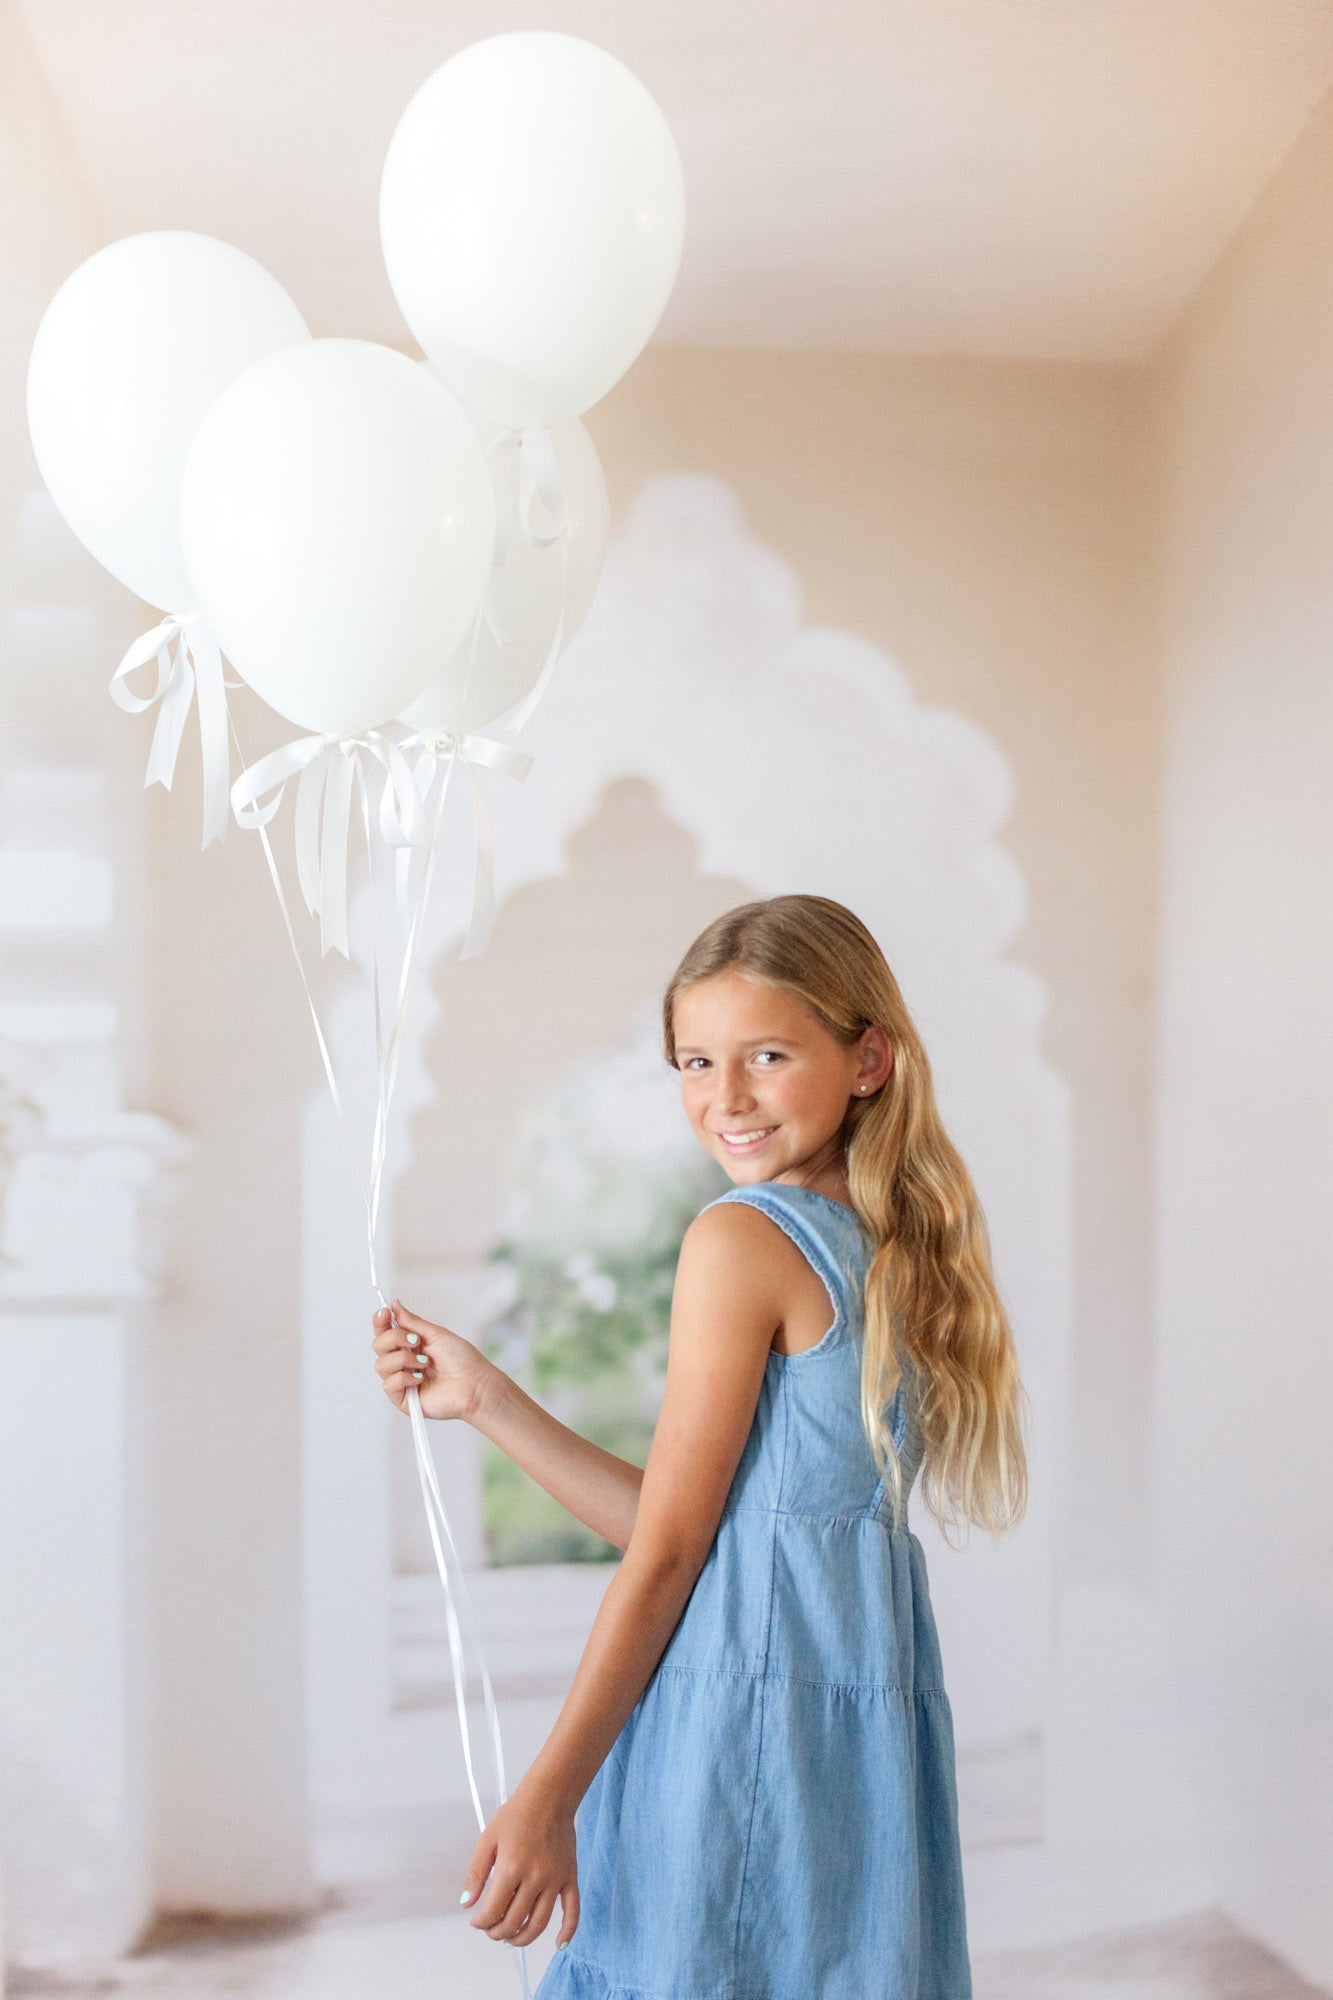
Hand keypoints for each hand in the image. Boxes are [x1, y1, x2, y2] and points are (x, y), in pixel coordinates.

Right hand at [370, 1299, 496, 1422]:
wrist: (474, 1384)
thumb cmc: (462, 1360)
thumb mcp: (436, 1334)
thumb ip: (412, 1321)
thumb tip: (395, 1304)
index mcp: (409, 1345)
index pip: (385, 1332)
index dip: (380, 1321)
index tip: (385, 1311)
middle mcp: (403, 1362)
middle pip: (378, 1345)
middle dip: (394, 1338)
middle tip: (415, 1341)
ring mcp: (402, 1381)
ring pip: (381, 1364)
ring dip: (404, 1359)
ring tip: (425, 1363)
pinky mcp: (403, 1399)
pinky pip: (389, 1384)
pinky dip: (404, 1377)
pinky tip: (420, 1379)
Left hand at [460, 1775, 579, 1950]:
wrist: (550, 1796)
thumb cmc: (517, 1814)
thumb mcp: (488, 1839)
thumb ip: (476, 1873)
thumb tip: (466, 1904)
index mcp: (511, 1868)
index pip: (494, 1911)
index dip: (481, 1922)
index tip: (477, 1922)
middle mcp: (535, 1878)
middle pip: (515, 1921)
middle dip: (498, 1932)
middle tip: (491, 1929)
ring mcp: (555, 1879)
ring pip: (539, 1923)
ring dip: (523, 1938)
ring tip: (511, 1938)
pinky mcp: (570, 1877)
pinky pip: (572, 1910)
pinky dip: (567, 1931)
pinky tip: (558, 1945)